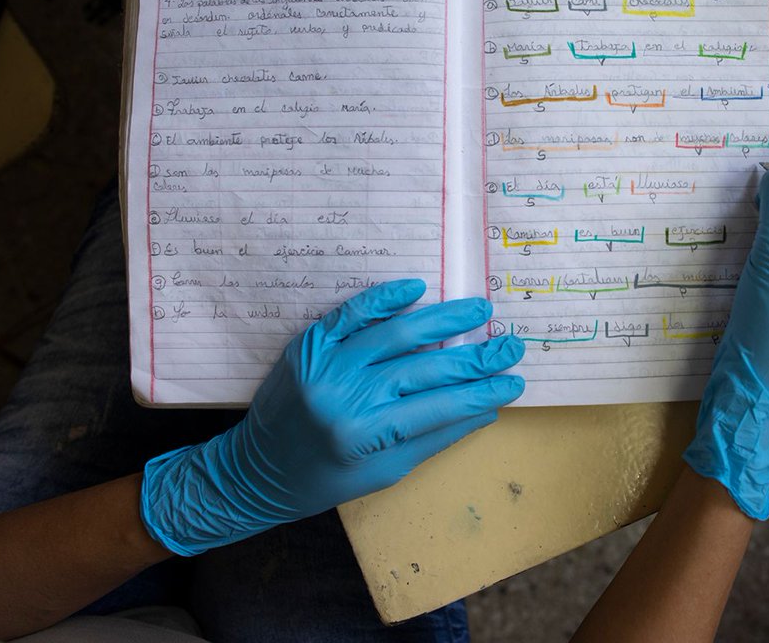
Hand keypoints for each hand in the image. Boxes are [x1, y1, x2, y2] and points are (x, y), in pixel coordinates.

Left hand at [140, 279, 523, 555]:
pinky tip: (415, 288)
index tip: (515, 380)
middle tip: (510, 344)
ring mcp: (326, 366)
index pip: (441, 406)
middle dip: (476, 357)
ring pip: (396, 333)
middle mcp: (347, 397)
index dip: (483, 392)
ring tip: (478, 309)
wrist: (253, 471)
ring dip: (443, 320)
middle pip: (426, 368)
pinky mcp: (309, 345)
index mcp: (367, 436)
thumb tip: (485, 410)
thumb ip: (433, 438)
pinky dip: (383, 298)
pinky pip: (351, 314)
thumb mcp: (384, 473)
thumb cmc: (323, 480)